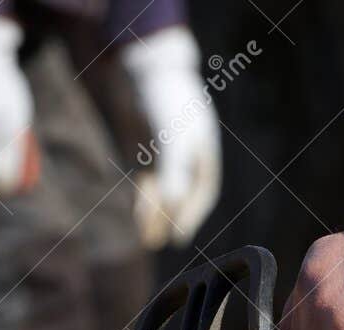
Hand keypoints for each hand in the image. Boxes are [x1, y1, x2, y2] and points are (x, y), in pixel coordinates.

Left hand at [122, 27, 220, 247]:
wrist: (142, 71)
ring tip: (148, 241)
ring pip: (163, 195)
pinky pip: (147, 186)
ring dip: (156, 217)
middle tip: (162, 243)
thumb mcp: (173, 137)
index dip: (192, 215)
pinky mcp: (145, 156)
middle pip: (183, 197)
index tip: (180, 238)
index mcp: (204, 153)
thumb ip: (174, 172)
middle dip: (173, 220)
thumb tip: (173, 206)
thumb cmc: (166, 101)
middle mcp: (187, 159)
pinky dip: (144, 203)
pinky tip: (139, 220)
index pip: (203, 192)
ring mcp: (165, 158)